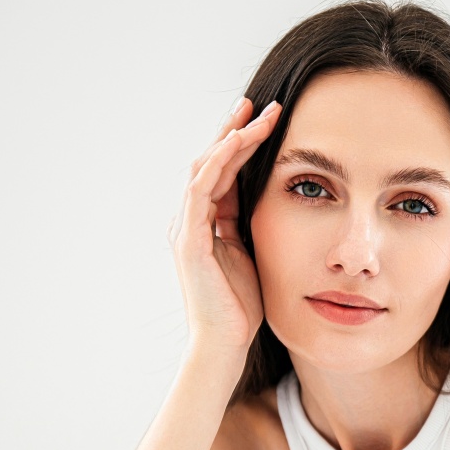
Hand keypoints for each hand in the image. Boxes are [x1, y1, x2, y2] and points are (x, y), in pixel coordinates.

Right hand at [167, 96, 282, 357]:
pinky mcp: (190, 240)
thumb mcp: (250, 255)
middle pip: (210, 163)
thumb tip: (263, 201)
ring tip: (254, 114)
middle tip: (258, 104)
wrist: (225, 344)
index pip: (222, 174)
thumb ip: (247, 227)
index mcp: (206, 224)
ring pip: (204, 169)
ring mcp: (186, 229)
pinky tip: (237, 143)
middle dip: (234, 131)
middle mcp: (190, 221)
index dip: (240, 146)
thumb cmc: (240, 307)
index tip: (264, 121)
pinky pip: (201, 190)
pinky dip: (218, 163)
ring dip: (230, 139)